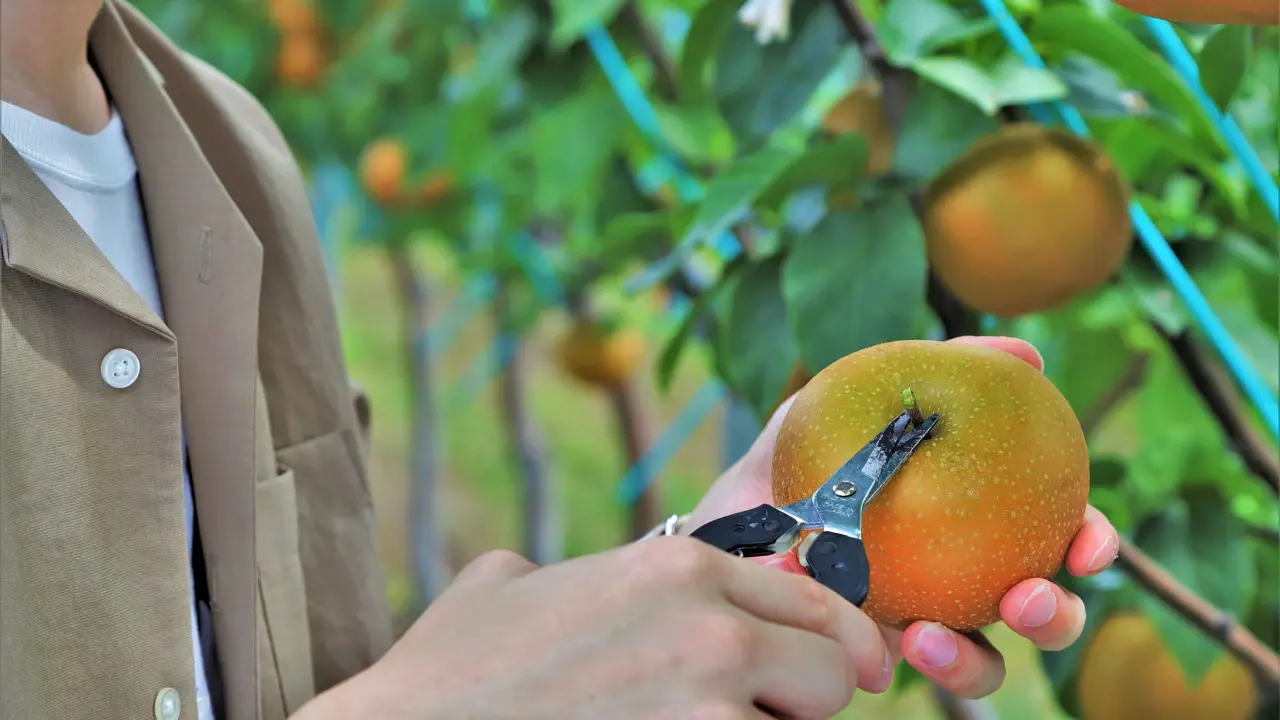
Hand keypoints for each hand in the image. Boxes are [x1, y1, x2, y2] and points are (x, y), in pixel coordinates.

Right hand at [298, 537, 894, 719]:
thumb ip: (576, 575)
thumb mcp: (508, 585)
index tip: (847, 667)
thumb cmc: (446, 676)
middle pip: (829, 673)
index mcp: (676, 568)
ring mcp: (709, 715)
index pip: (809, 597)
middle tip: (752, 714)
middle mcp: (710, 631)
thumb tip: (570, 583)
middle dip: (800, 698)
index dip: (832, 637)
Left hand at [680, 336, 1120, 698]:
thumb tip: (1025, 353)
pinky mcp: (866, 662)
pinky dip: (888, 661)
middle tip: (1025, 600)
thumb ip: (932, 370)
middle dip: (1054, 617)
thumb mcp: (851, 400)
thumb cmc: (795, 459)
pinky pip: (893, 674)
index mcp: (971, 525)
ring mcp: (916, 628)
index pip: (1051, 537)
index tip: (1089, 546)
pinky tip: (868, 635)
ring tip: (927, 638)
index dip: (1089, 544)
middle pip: (1037, 612)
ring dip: (974, 662)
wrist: (721, 521)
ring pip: (982, 666)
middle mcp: (956, 581)